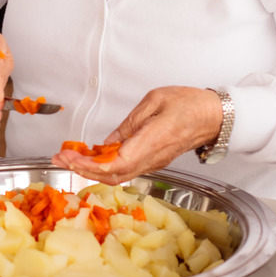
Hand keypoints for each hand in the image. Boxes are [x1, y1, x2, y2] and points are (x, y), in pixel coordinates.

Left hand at [50, 86, 222, 183]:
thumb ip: (129, 123)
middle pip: (113, 175)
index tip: (71, 156)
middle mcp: (152, 157)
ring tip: (70, 158)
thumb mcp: (154, 101)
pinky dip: (105, 167)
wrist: (214, 117)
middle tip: (61, 158)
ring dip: (92, 170)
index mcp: (152, 140)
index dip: (90, 165)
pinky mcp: (155, 161)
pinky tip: (93, 157)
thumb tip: (108, 142)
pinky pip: (127, 170)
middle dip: (83, 169)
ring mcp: (154, 162)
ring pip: (119, 176)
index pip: (116, 163)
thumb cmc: (190, 104)